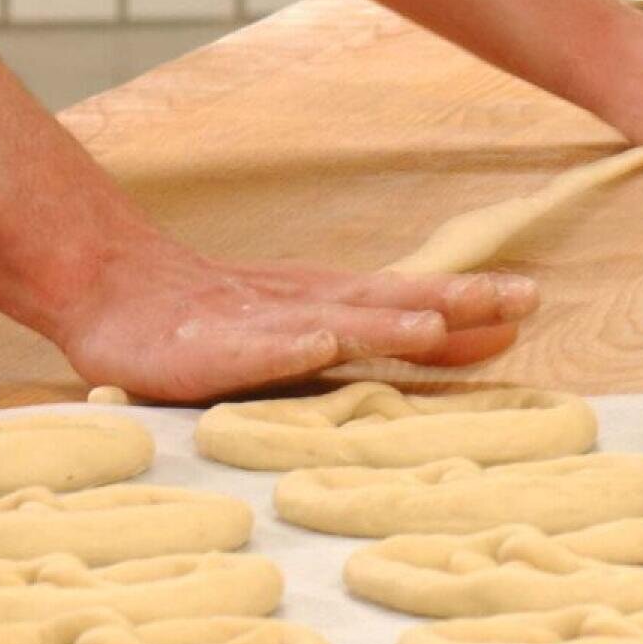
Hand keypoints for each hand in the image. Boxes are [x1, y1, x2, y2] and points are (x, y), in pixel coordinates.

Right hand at [52, 241, 538, 401]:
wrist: (112, 291)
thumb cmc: (213, 318)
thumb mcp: (313, 323)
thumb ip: (396, 335)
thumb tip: (488, 336)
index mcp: (328, 303)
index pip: (407, 299)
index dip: (468, 301)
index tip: (530, 301)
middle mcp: (302, 308)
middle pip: (384, 302)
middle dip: (449, 302)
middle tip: (515, 300)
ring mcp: (254, 327)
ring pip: (328, 322)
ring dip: (382, 323)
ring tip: (430, 325)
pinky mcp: (206, 352)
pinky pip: (251, 350)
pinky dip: (286, 344)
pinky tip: (318, 341)